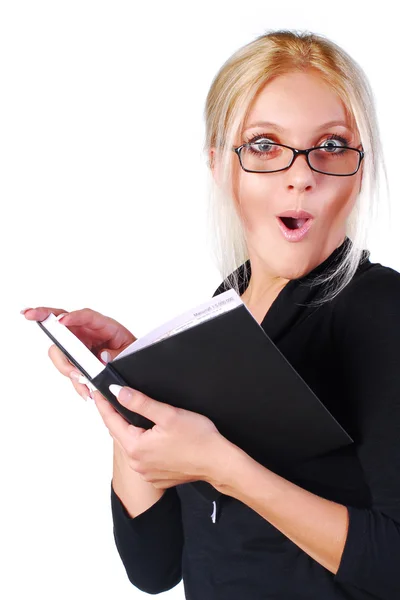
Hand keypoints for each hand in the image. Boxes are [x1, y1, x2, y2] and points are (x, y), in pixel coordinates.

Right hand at [21, 306, 135, 400]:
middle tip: (28, 314)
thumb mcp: (132, 353)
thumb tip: (102, 357)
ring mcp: (80, 346)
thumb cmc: (134, 355)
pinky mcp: (77, 360)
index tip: (61, 320)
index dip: (72, 317)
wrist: (137, 370)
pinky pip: (68, 367)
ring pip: (61, 349)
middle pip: (62, 324)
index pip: (86, 316)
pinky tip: (85, 392)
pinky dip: (73, 378)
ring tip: (78, 378)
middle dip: (43, 317)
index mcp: (104, 326)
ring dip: (64, 364)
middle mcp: (88, 333)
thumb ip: (118, 354)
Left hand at [93, 384, 226, 489]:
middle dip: (116, 416)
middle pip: (120, 434)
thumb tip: (119, 393)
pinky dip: (143, 446)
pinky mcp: (156, 477)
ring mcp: (146, 473)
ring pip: (131, 446)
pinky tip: (152, 436)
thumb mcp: (168, 414)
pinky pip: (143, 458)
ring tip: (133, 415)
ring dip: (130, 431)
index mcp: (136, 447)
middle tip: (112, 400)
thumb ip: (141, 403)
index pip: (111, 421)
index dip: (103, 405)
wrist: (219, 463)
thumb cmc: (199, 440)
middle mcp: (137, 463)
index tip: (96, 393)